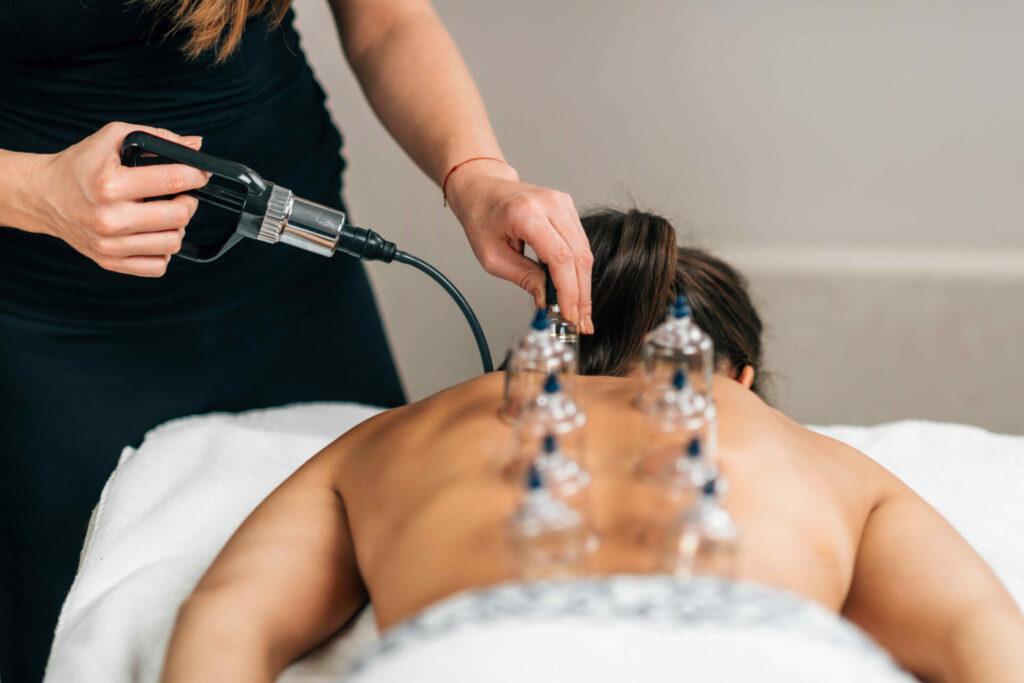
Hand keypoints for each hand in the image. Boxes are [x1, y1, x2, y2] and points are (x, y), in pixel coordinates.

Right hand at [26, 122, 208, 276]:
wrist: (44, 196)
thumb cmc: (81, 165)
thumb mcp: (113, 138)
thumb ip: (157, 136)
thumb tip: (196, 145)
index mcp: (109, 184)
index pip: (173, 181)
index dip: (196, 175)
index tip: (200, 173)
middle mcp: (109, 218)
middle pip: (178, 216)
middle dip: (188, 202)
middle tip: (182, 195)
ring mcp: (109, 245)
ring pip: (173, 243)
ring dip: (177, 228)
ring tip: (165, 214)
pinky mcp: (110, 262)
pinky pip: (158, 266)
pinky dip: (163, 251)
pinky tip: (153, 234)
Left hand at [445, 161, 593, 332]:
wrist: (482, 187)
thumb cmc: (481, 218)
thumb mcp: (492, 257)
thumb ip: (524, 278)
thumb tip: (548, 302)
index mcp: (526, 213)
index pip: (560, 257)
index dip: (569, 291)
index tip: (569, 316)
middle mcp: (551, 204)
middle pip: (579, 256)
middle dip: (581, 295)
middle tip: (580, 323)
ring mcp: (563, 203)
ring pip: (584, 252)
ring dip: (583, 286)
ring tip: (579, 313)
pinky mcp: (568, 208)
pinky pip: (580, 244)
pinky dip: (579, 271)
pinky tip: (575, 292)